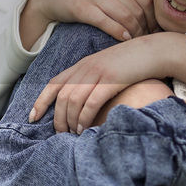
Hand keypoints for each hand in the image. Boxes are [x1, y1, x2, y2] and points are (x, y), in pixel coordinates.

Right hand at [21, 0, 155, 46]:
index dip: (154, 16)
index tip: (155, 29)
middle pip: (138, 8)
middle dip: (147, 27)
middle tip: (148, 39)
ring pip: (125, 16)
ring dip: (135, 32)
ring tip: (138, 42)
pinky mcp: (83, 8)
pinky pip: (107, 22)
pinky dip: (119, 32)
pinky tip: (124, 39)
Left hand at [28, 34, 185, 132]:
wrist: (152, 51)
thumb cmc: (130, 64)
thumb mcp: (104, 69)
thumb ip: (90, 80)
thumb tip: (77, 103)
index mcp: (81, 65)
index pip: (53, 84)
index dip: (41, 101)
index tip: (32, 117)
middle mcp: (85, 68)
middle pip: (62, 97)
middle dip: (57, 118)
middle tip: (60, 134)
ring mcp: (98, 73)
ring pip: (73, 101)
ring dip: (70, 121)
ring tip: (73, 134)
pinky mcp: (111, 80)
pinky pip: (91, 102)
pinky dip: (85, 117)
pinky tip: (85, 128)